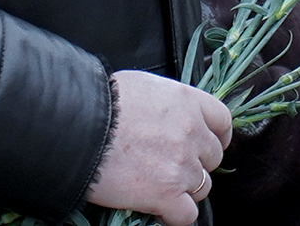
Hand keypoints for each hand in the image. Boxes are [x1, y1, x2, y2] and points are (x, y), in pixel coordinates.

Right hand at [86, 70, 233, 225]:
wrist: (76, 125)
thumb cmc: (100, 102)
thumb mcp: (143, 87)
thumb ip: (168, 104)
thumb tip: (167, 116)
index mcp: (188, 101)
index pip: (223, 122)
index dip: (215, 137)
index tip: (204, 145)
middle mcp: (191, 132)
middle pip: (212, 158)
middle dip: (195, 164)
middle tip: (170, 167)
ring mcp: (181, 164)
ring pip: (201, 187)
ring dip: (183, 190)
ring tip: (158, 186)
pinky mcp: (166, 194)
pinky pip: (187, 215)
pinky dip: (175, 215)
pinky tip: (159, 209)